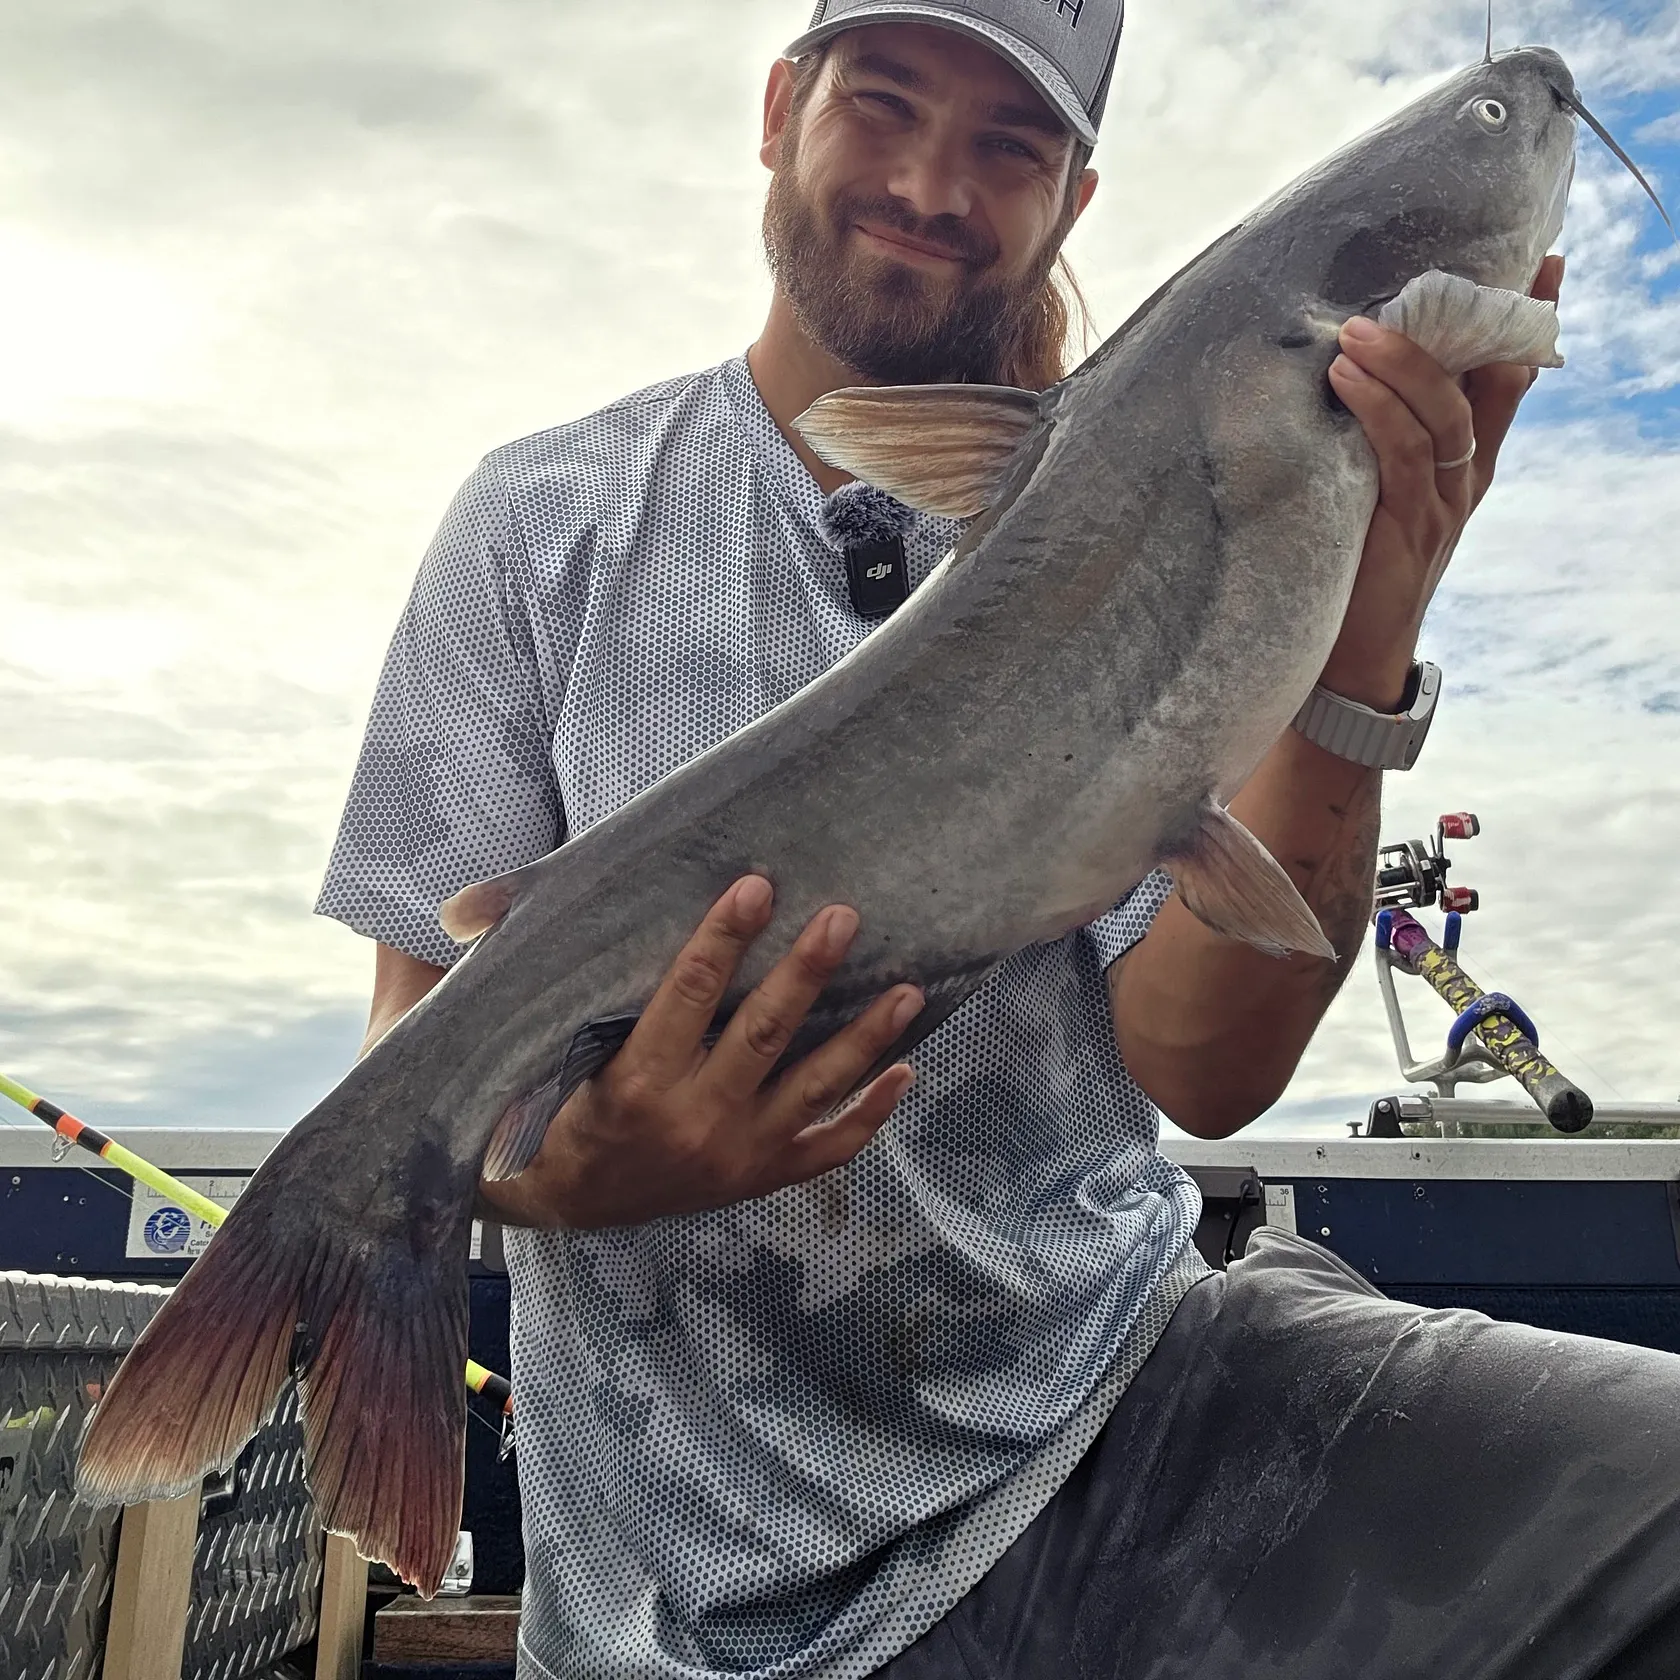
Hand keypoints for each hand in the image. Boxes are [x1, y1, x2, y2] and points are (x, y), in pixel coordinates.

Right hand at [477, 876, 922, 1227]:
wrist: (562, 1203)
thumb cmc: (545, 1103)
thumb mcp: (522, 1044)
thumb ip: (504, 975)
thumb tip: (454, 904)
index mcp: (631, 1085)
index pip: (686, 996)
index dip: (722, 938)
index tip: (755, 886)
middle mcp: (690, 1123)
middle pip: (761, 1035)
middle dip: (805, 973)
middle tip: (844, 916)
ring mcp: (735, 1156)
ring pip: (811, 1087)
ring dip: (862, 1037)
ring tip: (906, 988)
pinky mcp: (761, 1176)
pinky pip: (829, 1149)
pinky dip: (869, 1113)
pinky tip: (904, 1070)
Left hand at [1319, 254, 1565, 709]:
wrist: (1348, 658)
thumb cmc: (1349, 567)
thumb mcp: (1368, 491)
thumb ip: (1373, 440)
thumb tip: (1340, 365)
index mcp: (1463, 465)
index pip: (1506, 381)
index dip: (1526, 322)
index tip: (1546, 260)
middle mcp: (1463, 479)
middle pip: (1488, 385)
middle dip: (1474, 325)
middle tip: (1438, 274)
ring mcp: (1441, 504)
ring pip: (1443, 414)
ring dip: (1403, 364)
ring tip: (1359, 328)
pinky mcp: (1409, 527)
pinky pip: (1403, 454)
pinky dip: (1377, 409)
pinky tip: (1346, 377)